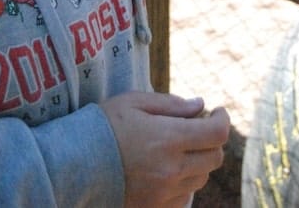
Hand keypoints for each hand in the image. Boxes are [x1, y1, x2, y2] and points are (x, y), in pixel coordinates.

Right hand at [101, 91, 229, 206]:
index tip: (217, 111)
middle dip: (212, 140)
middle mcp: (173, 169)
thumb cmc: (104, 125)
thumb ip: (170, 104)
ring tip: (178, 147)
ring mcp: (166, 192)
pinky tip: (168, 169)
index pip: (216, 134)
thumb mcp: (133, 102)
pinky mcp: (157, 207)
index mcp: (169, 138)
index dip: (222, 120)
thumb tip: (200, 106)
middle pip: (214, 158)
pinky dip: (184, 181)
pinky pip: (185, 197)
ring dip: (198, 160)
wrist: (76, 164)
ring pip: (201, 178)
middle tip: (198, 127)